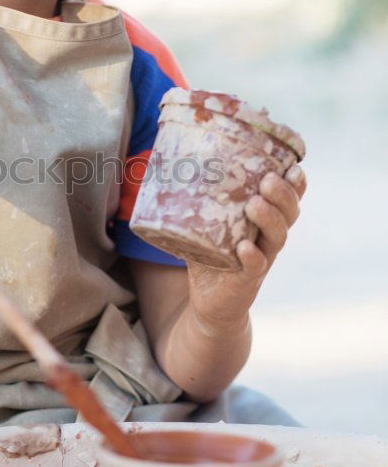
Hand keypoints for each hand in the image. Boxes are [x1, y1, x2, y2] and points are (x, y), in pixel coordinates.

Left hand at [186, 164, 306, 329]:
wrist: (211, 301)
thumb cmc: (211, 255)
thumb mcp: (207, 224)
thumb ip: (198, 199)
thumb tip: (170, 165)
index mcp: (265, 220)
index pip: (289, 198)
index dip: (296, 184)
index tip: (293, 167)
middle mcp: (269, 237)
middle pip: (289, 213)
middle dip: (283, 195)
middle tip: (268, 181)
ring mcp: (263, 258)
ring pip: (277, 237)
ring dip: (269, 219)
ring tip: (255, 204)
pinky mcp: (248, 279)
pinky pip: (256, 266)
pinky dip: (253, 256)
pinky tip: (245, 247)